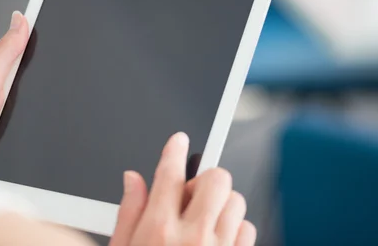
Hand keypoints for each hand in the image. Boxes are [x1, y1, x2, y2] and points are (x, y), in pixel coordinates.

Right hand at [110, 133, 256, 245]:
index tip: (178, 141)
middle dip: (203, 180)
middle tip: (190, 195)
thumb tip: (132, 179)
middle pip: (215, 179)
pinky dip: (235, 228)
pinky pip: (248, 228)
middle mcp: (193, 238)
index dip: (174, 150)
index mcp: (158, 232)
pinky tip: (216, 239)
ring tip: (203, 221)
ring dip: (220, 204)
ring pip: (235, 200)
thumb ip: (128, 214)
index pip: (170, 173)